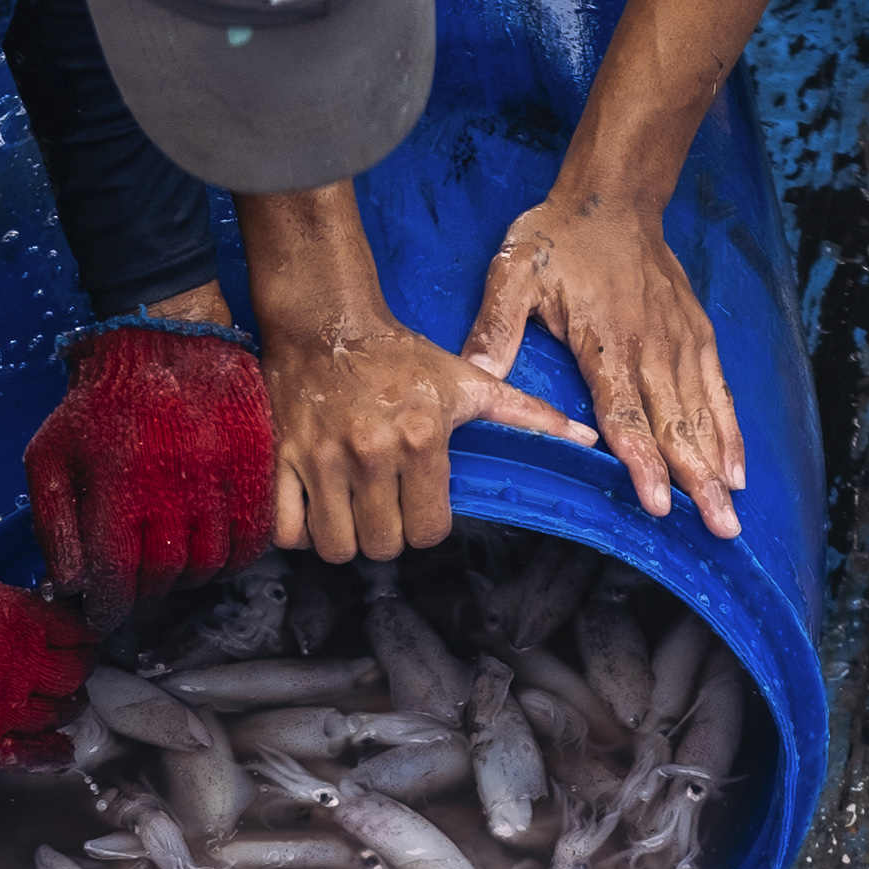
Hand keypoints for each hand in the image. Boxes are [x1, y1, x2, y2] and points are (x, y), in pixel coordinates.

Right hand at [0, 467, 94, 765]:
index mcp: (7, 612)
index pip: (74, 622)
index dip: (79, 620)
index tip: (73, 618)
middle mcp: (10, 664)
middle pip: (74, 670)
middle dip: (76, 663)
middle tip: (69, 658)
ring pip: (57, 714)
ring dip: (63, 705)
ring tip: (61, 698)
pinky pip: (25, 756)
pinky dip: (48, 753)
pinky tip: (60, 749)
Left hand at [26, 318, 276, 631]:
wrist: (163, 337)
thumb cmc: (98, 402)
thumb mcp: (50, 455)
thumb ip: (53, 524)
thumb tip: (68, 585)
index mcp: (119, 481)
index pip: (117, 574)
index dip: (108, 606)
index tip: (103, 615)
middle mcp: (175, 482)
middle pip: (166, 574)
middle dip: (145, 590)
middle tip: (135, 583)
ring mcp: (221, 474)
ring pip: (211, 563)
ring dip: (187, 578)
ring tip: (171, 566)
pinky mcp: (257, 463)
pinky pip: (254, 537)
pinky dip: (234, 559)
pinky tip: (212, 551)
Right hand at [237, 178, 592, 561]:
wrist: (325, 321)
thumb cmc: (400, 355)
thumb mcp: (469, 382)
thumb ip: (529, 414)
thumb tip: (586, 440)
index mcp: (421, 438)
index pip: (429, 531)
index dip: (427, 524)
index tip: (419, 502)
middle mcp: (371, 452)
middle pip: (384, 545)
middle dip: (388, 534)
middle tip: (384, 508)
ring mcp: (321, 458)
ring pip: (336, 547)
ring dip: (345, 539)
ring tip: (351, 514)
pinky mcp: (281, 458)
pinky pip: (285, 530)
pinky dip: (299, 532)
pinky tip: (314, 511)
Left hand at [465, 188, 745, 536]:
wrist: (613, 195)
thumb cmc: (558, 237)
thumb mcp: (514, 274)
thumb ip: (496, 328)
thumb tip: (473, 374)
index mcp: (608, 340)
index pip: (628, 413)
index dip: (643, 460)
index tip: (659, 501)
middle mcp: (653, 346)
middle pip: (677, 425)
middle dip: (697, 480)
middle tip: (717, 528)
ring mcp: (681, 341)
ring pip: (703, 413)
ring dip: (719, 465)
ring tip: (730, 513)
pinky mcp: (697, 333)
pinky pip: (717, 390)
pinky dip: (730, 430)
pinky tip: (737, 468)